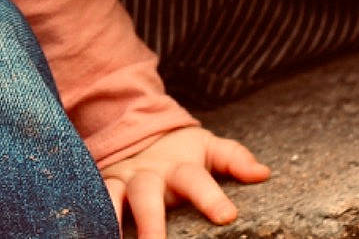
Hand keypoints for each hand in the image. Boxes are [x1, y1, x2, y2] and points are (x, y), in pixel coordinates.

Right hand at [100, 125, 269, 238]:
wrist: (136, 129)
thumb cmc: (181, 151)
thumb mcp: (209, 148)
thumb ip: (234, 158)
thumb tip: (264, 174)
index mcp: (180, 167)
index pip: (197, 181)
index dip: (211, 198)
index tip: (227, 216)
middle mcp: (149, 173)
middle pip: (148, 196)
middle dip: (152, 223)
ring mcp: (123, 179)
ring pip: (115, 199)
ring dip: (114, 222)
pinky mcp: (104, 184)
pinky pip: (96, 199)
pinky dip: (94, 214)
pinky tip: (95, 230)